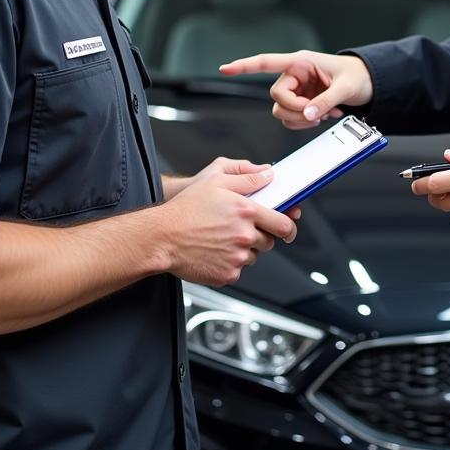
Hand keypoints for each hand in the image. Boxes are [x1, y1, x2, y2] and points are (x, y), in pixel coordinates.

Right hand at [162, 169, 298, 285]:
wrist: (161, 237)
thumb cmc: (185, 209)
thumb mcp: (216, 180)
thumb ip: (247, 178)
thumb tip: (268, 175)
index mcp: (246, 211)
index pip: (283, 223)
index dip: (289, 226)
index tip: (288, 227)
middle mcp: (245, 236)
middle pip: (269, 241)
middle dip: (260, 235)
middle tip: (240, 229)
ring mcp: (237, 257)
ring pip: (254, 256)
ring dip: (244, 249)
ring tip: (221, 238)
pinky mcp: (227, 274)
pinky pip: (238, 269)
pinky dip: (230, 262)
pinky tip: (214, 250)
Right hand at [219, 51, 373, 129]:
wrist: (369, 83)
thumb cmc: (357, 76)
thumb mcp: (345, 88)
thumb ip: (325, 101)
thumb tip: (308, 114)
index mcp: (301, 62)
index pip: (267, 62)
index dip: (244, 65)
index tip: (225, 68)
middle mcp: (295, 74)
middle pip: (277, 97)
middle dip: (295, 110)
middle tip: (318, 113)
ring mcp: (298, 89)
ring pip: (282, 110)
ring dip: (301, 118)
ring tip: (325, 115)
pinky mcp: (302, 101)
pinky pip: (292, 117)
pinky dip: (306, 121)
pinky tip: (324, 116)